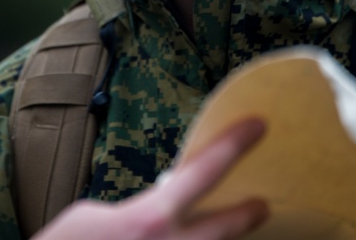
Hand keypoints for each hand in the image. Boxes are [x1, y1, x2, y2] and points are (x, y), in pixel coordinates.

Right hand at [32, 117, 267, 239]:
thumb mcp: (94, 213)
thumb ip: (138, 209)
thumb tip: (159, 210)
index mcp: (151, 218)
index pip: (203, 173)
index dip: (233, 146)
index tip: (257, 126)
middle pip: (225, 228)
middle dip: (245, 216)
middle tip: (261, 204)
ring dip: (214, 239)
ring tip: (226, 227)